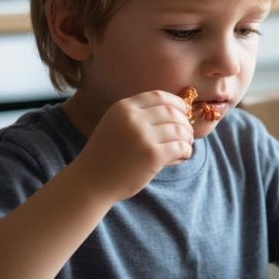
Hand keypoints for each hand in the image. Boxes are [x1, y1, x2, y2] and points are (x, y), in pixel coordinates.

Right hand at [74, 90, 192, 202]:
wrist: (90, 182)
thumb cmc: (106, 155)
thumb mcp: (115, 124)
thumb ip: (138, 115)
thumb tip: (177, 112)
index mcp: (124, 107)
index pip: (159, 96)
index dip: (177, 103)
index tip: (183, 113)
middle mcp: (133, 118)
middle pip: (172, 112)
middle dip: (184, 122)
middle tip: (187, 134)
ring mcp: (143, 136)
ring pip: (179, 130)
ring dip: (187, 138)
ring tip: (184, 146)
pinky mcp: (152, 155)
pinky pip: (180, 147)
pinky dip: (186, 151)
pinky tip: (181, 157)